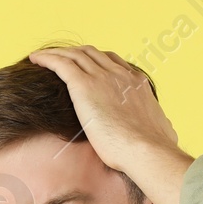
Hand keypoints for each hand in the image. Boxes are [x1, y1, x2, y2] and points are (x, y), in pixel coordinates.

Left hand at [27, 45, 181, 174]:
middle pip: (92, 54)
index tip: (87, 67)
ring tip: (42, 56)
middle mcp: (119, 75)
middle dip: (75, 54)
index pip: (114, 63)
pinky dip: (47, 58)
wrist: (145, 150)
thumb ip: (161, 126)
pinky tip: (34, 59)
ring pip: (74, 55)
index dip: (98, 62)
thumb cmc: (153, 150)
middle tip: (60, 59)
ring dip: (57, 53)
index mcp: (136, 83)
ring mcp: (102, 77)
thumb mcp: (163, 131)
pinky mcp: (84, 85)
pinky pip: (60, 63)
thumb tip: (168, 130)